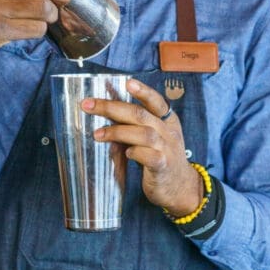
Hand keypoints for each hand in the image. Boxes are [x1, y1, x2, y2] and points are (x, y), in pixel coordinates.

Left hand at [82, 77, 203, 215]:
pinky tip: (126, 154)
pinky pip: (148, 155)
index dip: (143, 91)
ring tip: (97, 134)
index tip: (128, 83)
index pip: (156, 101)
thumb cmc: (162, 159)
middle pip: (140, 114)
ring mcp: (167, 149)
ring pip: (143, 133)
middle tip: (88, 105)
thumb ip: (138, 126)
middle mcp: (168, 132)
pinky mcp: (163, 166)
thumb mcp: (156, 138)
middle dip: (111, 107)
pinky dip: (134, 152)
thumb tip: (107, 112)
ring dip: (117, 131)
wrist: (181, 187)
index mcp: (167, 121)